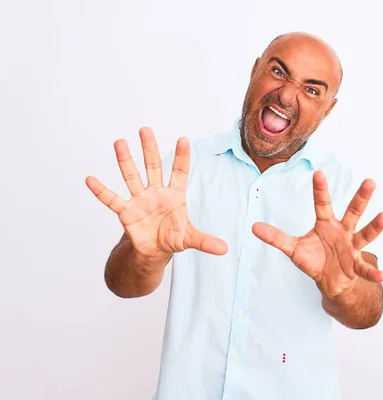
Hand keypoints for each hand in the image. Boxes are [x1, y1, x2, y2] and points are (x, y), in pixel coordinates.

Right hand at [85, 127, 227, 260]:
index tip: (184, 139)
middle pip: (153, 166)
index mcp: (175, 195)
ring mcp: (140, 200)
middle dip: (149, 148)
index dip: (181, 157)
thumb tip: (225, 249)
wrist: (154, 251)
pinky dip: (101, 191)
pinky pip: (112, 200)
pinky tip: (90, 179)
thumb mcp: (190, 239)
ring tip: (119, 142)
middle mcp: (156, 193)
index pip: (179, 172)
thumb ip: (206, 241)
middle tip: (145, 129)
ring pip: (132, 176)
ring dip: (125, 160)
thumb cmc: (173, 238)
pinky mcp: (126, 213)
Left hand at [252, 171, 382, 297]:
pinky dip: (374, 272)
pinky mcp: (356, 265)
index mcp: (326, 224)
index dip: (320, 190)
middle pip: (353, 211)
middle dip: (361, 197)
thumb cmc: (314, 260)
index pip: (322, 204)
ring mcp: (352, 247)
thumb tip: (253, 227)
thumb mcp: (293, 249)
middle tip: (370, 181)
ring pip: (365, 234)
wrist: (330, 282)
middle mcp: (343, 231)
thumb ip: (276, 238)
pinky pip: (366, 269)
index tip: (318, 173)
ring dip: (375, 226)